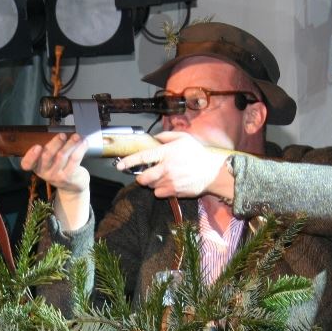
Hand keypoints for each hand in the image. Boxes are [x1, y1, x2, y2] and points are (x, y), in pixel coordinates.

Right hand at [21, 132, 90, 230]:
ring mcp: (56, 176)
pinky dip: (80, 149)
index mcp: (36, 166)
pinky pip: (74, 160)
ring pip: (62, 156)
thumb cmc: (60, 168)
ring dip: (70, 144)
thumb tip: (60, 134)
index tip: (37, 147)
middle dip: (55, 143)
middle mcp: (44, 172)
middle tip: (62, 135)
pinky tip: (84, 143)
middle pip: (47, 156)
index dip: (30, 156)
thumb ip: (50, 149)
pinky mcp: (68, 177)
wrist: (72, 186)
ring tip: (76, 136)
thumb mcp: (50, 161)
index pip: (27, 164)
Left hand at [115, 131, 230, 199]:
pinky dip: (160, 190)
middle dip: (140, 176)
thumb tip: (153, 138)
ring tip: (162, 177)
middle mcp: (166, 168)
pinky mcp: (174, 192)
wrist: (212, 172)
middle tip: (146, 173)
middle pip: (142, 177)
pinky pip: (159, 194)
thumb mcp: (183, 138)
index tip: (119, 165)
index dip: (128, 162)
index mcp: (166, 153)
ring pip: (150, 186)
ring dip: (152, 182)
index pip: (142, 158)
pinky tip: (168, 184)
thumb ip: (166, 136)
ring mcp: (169, 182)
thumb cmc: (197, 153)